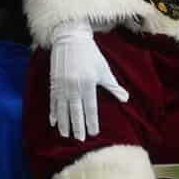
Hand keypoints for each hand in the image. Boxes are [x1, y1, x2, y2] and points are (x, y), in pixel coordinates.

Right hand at [48, 21, 128, 140]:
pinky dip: (53, 112)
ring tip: (66, 135)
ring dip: (64, 123)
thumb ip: (113, 86)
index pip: (90, 107)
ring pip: (63, 108)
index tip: (93, 133)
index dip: (92, 121)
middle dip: (77, 126)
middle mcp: (74, 86)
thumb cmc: (90, 54)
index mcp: (88, 83)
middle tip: (80, 140)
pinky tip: (53, 122)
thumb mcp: (104, 69)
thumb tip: (126, 99)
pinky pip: (53, 101)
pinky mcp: (54, 82)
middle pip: (76, 110)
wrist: (71, 38)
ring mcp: (62, 85)